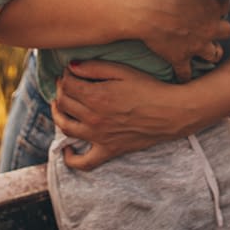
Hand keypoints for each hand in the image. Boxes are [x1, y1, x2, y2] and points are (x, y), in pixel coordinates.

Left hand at [52, 60, 189, 169]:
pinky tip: (67, 150)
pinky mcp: (109, 151)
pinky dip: (71, 159)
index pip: (67, 85)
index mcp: (96, 96)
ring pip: (66, 127)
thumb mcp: (122, 70)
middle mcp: (93, 118)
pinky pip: (84, 162)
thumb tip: (70, 67)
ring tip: (60, 106)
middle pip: (64, 104)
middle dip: (61, 91)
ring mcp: (99, 137)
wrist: (171, 112)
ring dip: (58, 115)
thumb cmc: (149, 87)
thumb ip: (94, 67)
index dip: (65, 76)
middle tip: (68, 85)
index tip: (70, 72)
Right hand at [138, 0, 229, 80]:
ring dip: (212, 52)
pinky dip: (184, 76)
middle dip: (221, 29)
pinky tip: (184, 78)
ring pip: (214, 55)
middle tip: (213, 26)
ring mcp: (196, 46)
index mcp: (213, 8)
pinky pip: (185, 74)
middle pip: (226, 32)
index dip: (220, 3)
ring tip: (207, 51)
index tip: (214, 2)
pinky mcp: (180, 58)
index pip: (226, 5)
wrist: (147, 9)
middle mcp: (210, 29)